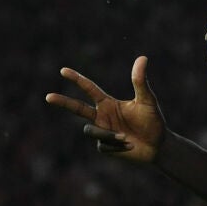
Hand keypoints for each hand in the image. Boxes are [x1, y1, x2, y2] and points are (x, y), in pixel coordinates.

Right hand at [45, 56, 165, 163]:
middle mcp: (101, 116)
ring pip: (91, 130)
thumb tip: (142, 58)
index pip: (89, 89)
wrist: (158, 147)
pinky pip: (103, 145)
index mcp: (108, 103)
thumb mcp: (147, 100)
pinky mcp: (104, 147)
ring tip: (127, 137)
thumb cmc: (153, 121)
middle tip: (48, 96)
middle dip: (63, 102)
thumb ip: (141, 81)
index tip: (63, 70)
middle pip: (76, 108)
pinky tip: (130, 147)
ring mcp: (101, 132)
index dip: (76, 79)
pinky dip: (117, 145)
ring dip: (109, 134)